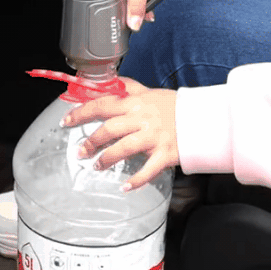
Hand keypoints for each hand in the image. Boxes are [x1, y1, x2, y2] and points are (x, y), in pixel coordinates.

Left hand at [61, 77, 178, 190]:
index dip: (81, 113)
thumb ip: (127, 88)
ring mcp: (154, 138)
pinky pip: (148, 170)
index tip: (67, 120)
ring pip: (124, 149)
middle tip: (81, 151)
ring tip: (97, 166)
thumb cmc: (174, 106)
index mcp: (136, 103)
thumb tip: (106, 83)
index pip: (102, 105)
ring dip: (106, 159)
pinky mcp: (165, 154)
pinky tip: (125, 186)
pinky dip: (136, 180)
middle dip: (91, 142)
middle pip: (109, 129)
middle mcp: (143, 119)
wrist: (203, 118)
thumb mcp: (149, 92)